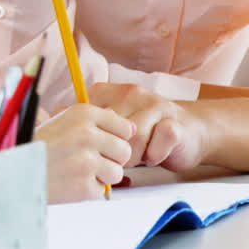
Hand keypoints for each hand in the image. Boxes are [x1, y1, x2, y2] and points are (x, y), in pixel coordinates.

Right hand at [33, 103, 132, 202]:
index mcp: (83, 113)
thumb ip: (94, 121)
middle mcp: (88, 135)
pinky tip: (71, 182)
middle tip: (91, 160)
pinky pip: (102, 191)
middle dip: (112, 159)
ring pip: (117, 173)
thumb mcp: (62, 119)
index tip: (103, 142)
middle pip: (125, 151)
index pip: (124, 126)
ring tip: (79, 172)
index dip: (115, 137)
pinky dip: (89, 190)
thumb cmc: (36, 143)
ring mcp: (87, 162)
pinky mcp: (84, 187)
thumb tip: (130, 128)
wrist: (11, 169)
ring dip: (102, 176)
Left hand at [89, 82, 208, 170]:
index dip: (96, 140)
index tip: (104, 148)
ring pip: (133, 140)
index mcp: (113, 92)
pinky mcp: (175, 125)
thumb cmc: (146, 131)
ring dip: (135, 157)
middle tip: (124, 156)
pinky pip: (157, 146)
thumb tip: (56, 123)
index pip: (90, 118)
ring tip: (140, 156)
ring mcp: (156, 107)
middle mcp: (134, 94)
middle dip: (114, 152)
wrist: (192, 130)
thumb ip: (89, 123)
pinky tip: (155, 156)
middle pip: (110, 132)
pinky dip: (154, 156)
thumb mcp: (114, 123)